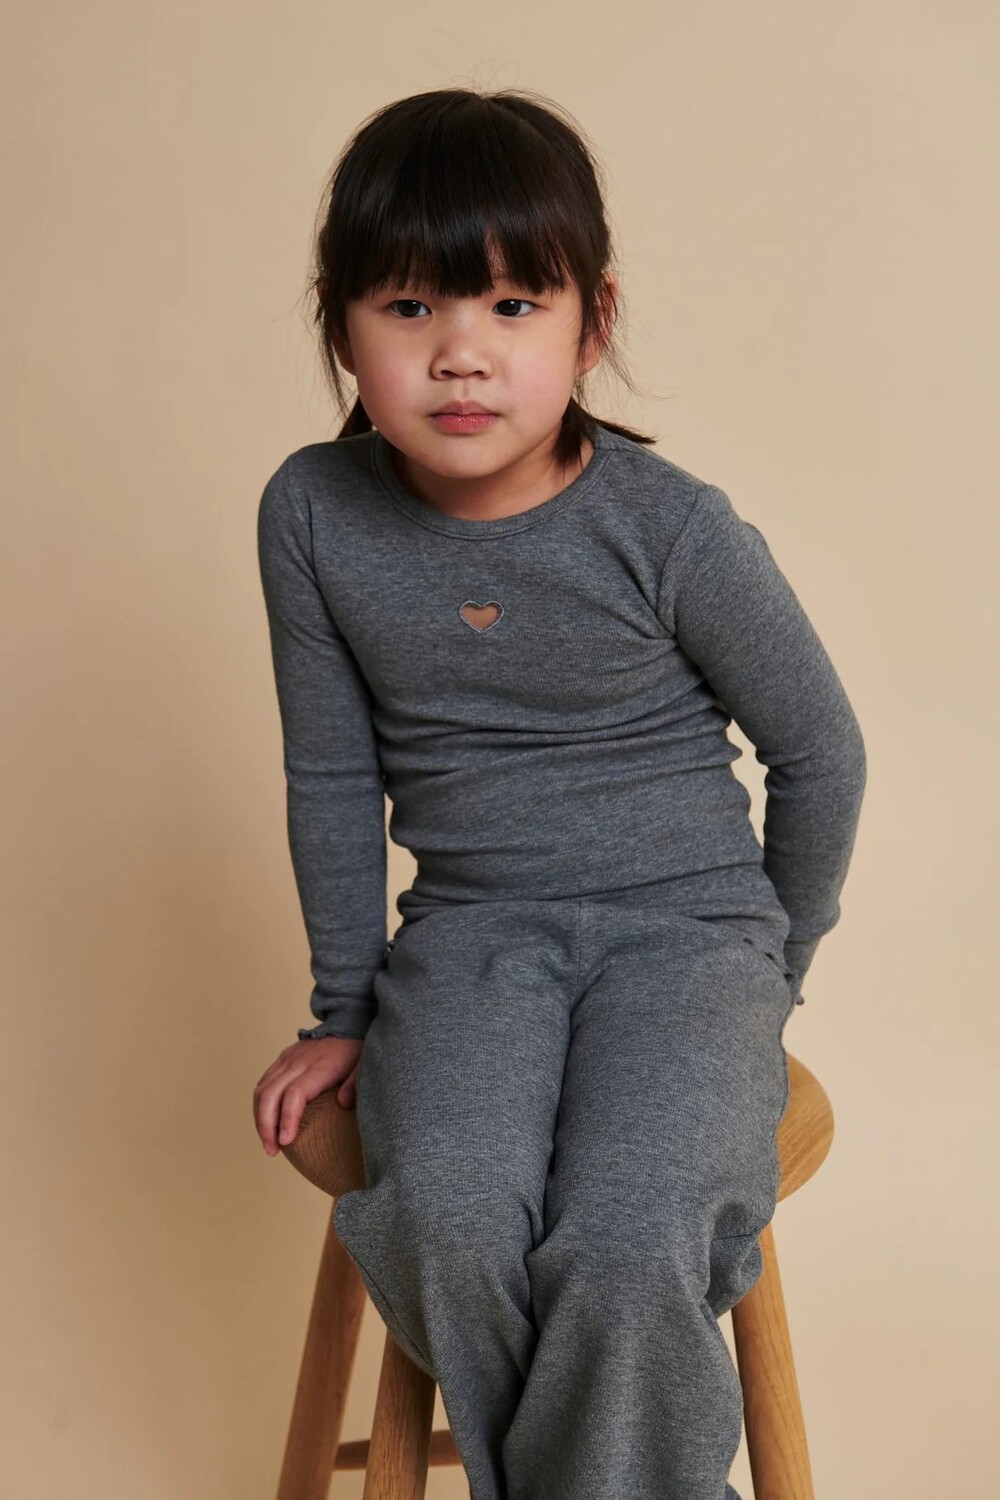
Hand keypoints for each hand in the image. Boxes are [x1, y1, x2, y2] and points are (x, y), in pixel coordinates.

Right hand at [253, 1035, 363, 1155]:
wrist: (349, 1021)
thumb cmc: (358, 1049)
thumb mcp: (366, 1065)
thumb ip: (356, 1084)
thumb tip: (343, 1103)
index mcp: (321, 1065)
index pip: (296, 1093)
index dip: (287, 1118)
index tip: (286, 1141)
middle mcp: (299, 1061)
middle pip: (270, 1094)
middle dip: (266, 1126)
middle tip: (273, 1151)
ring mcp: (288, 1058)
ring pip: (262, 1089)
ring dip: (260, 1119)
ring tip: (269, 1143)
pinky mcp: (283, 1058)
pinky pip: (264, 1083)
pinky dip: (261, 1106)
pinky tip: (268, 1123)